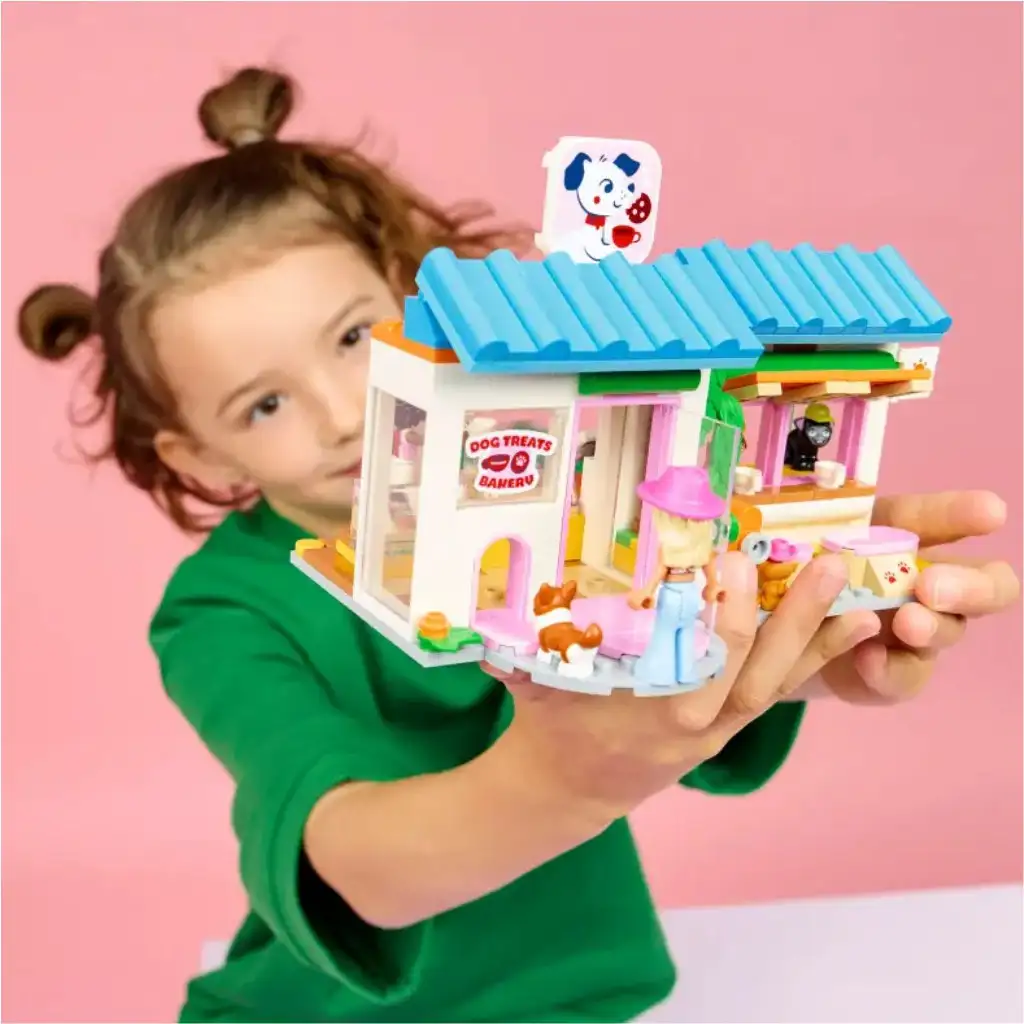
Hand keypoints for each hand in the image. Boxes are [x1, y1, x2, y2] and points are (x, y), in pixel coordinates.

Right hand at [481, 552, 865, 820]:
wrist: (562, 790)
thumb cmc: (548, 723)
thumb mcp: (534, 678)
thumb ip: (530, 641)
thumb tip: (501, 591)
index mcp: (646, 711)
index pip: (694, 665)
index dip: (719, 619)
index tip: (733, 562)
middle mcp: (690, 724)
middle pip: (751, 675)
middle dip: (792, 624)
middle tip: (827, 568)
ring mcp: (712, 731)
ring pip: (772, 688)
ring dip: (816, 643)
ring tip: (859, 599)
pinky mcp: (722, 730)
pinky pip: (769, 696)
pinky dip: (808, 664)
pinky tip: (846, 630)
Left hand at [814, 490, 1018, 704]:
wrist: (783, 637)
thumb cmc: (804, 573)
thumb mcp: (807, 548)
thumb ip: (820, 541)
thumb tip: (821, 545)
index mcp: (907, 538)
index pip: (943, 520)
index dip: (965, 513)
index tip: (990, 511)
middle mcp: (930, 584)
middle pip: (984, 584)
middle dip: (969, 586)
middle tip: (932, 587)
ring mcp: (921, 633)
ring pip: (948, 630)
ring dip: (931, 626)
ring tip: (906, 623)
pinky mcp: (897, 675)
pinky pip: (906, 676)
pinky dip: (888, 669)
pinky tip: (867, 660)